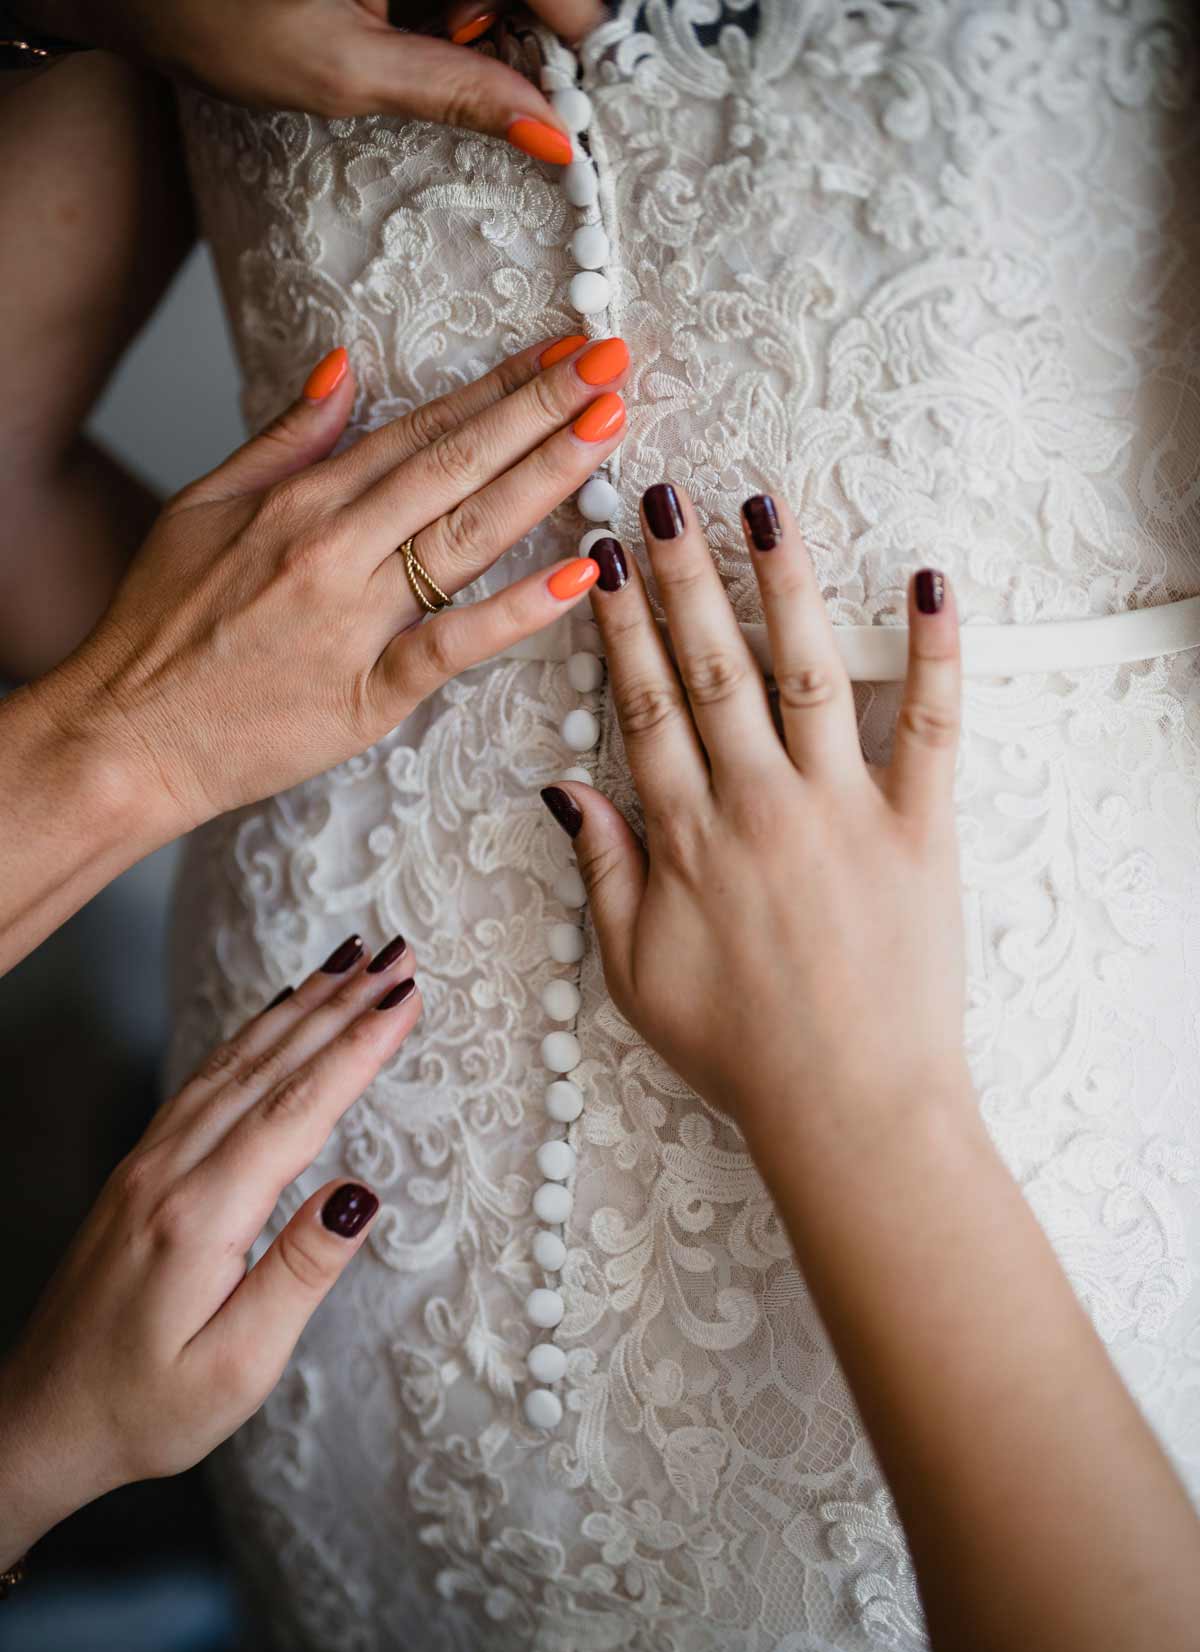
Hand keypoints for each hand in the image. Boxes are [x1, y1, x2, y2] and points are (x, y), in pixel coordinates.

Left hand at [0, 934, 420, 1568]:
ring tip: (352, 963)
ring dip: (300, 1008)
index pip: (297, 1110)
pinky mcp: (140, 1171)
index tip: (407, 996)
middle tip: (398, 954)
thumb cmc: (144, 1410)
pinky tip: (277, 1016)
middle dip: (341, 1005)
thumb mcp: (236, 1368)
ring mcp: (148, 1164)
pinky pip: (204, 1079)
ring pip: (234, 1063)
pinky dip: (252, 1035)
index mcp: (199, 1217)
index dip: (358, 1048)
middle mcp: (169, 1173)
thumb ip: (300, 1274)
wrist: (39, 1421)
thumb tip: (361, 1193)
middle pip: (269, 1067)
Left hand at [25, 1, 604, 159]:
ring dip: (482, 10)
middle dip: (515, 18)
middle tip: (479, 65)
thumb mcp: (345, 70)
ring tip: (434, 40)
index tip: (569, 84)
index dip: (568, 23)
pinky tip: (424, 20)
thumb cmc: (214, 17)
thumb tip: (549, 131)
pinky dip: (451, 0)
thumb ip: (457, 91)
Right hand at [42, 332, 627, 834]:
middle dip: (544, 408)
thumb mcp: (203, 506)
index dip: (500, 385)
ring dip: (547, 477)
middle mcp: (336, 547)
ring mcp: (356, 619)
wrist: (126, 735)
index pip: (423, 427)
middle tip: (615, 359)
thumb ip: (285, 438)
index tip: (563, 348)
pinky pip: (455, 644)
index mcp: (302, 500)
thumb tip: (345, 367)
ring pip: (468, 535)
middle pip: (459, 464)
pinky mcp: (369, 692)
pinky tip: (579, 576)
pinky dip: (518, 610)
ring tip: (610, 428)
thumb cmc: (162, 627)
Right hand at [540, 488, 972, 1162]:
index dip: (618, 628)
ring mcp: (841, 808)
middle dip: (681, 575)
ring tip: (760, 507)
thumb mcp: (633, 974)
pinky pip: (932, 725)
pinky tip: (930, 583)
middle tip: (662, 499)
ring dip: (781, 583)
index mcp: (686, 838)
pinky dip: (935, 652)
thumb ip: (600, 873)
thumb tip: (562, 788)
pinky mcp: (919, 827)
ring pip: (804, 671)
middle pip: (710, 666)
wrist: (848, 1105)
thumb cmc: (739, 1050)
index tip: (600, 562)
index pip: (643, 705)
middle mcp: (757, 804)